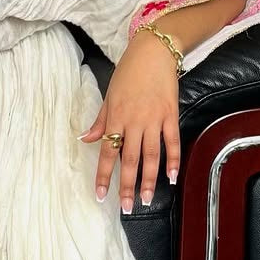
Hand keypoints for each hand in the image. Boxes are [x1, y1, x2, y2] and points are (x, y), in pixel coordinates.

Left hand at [78, 31, 180, 211]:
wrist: (153, 52)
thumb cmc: (128, 73)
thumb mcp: (109, 95)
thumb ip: (100, 121)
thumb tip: (86, 139)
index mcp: (116, 117)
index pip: (108, 152)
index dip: (104, 176)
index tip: (101, 195)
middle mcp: (134, 121)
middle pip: (130, 159)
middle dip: (127, 186)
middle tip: (127, 208)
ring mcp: (154, 119)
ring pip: (151, 155)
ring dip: (149, 180)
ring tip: (147, 200)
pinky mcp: (171, 114)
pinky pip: (172, 142)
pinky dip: (173, 160)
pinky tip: (171, 177)